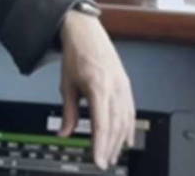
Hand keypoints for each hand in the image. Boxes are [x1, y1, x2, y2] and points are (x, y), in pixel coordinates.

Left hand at [57, 10, 134, 168]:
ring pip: (125, 120)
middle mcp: (114, 87)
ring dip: (120, 140)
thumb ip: (67, 111)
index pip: (101, 124)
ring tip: (113, 155)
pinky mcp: (126, 85)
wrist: (86, 33)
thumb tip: (63, 132)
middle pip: (116, 125)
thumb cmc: (76, 55)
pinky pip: (130, 110)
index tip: (98, 160)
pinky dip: (129, 127)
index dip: (100, 145)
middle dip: (111, 147)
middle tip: (104, 162)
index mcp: (98, 86)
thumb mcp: (67, 84)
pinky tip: (127, 139)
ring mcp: (122, 86)